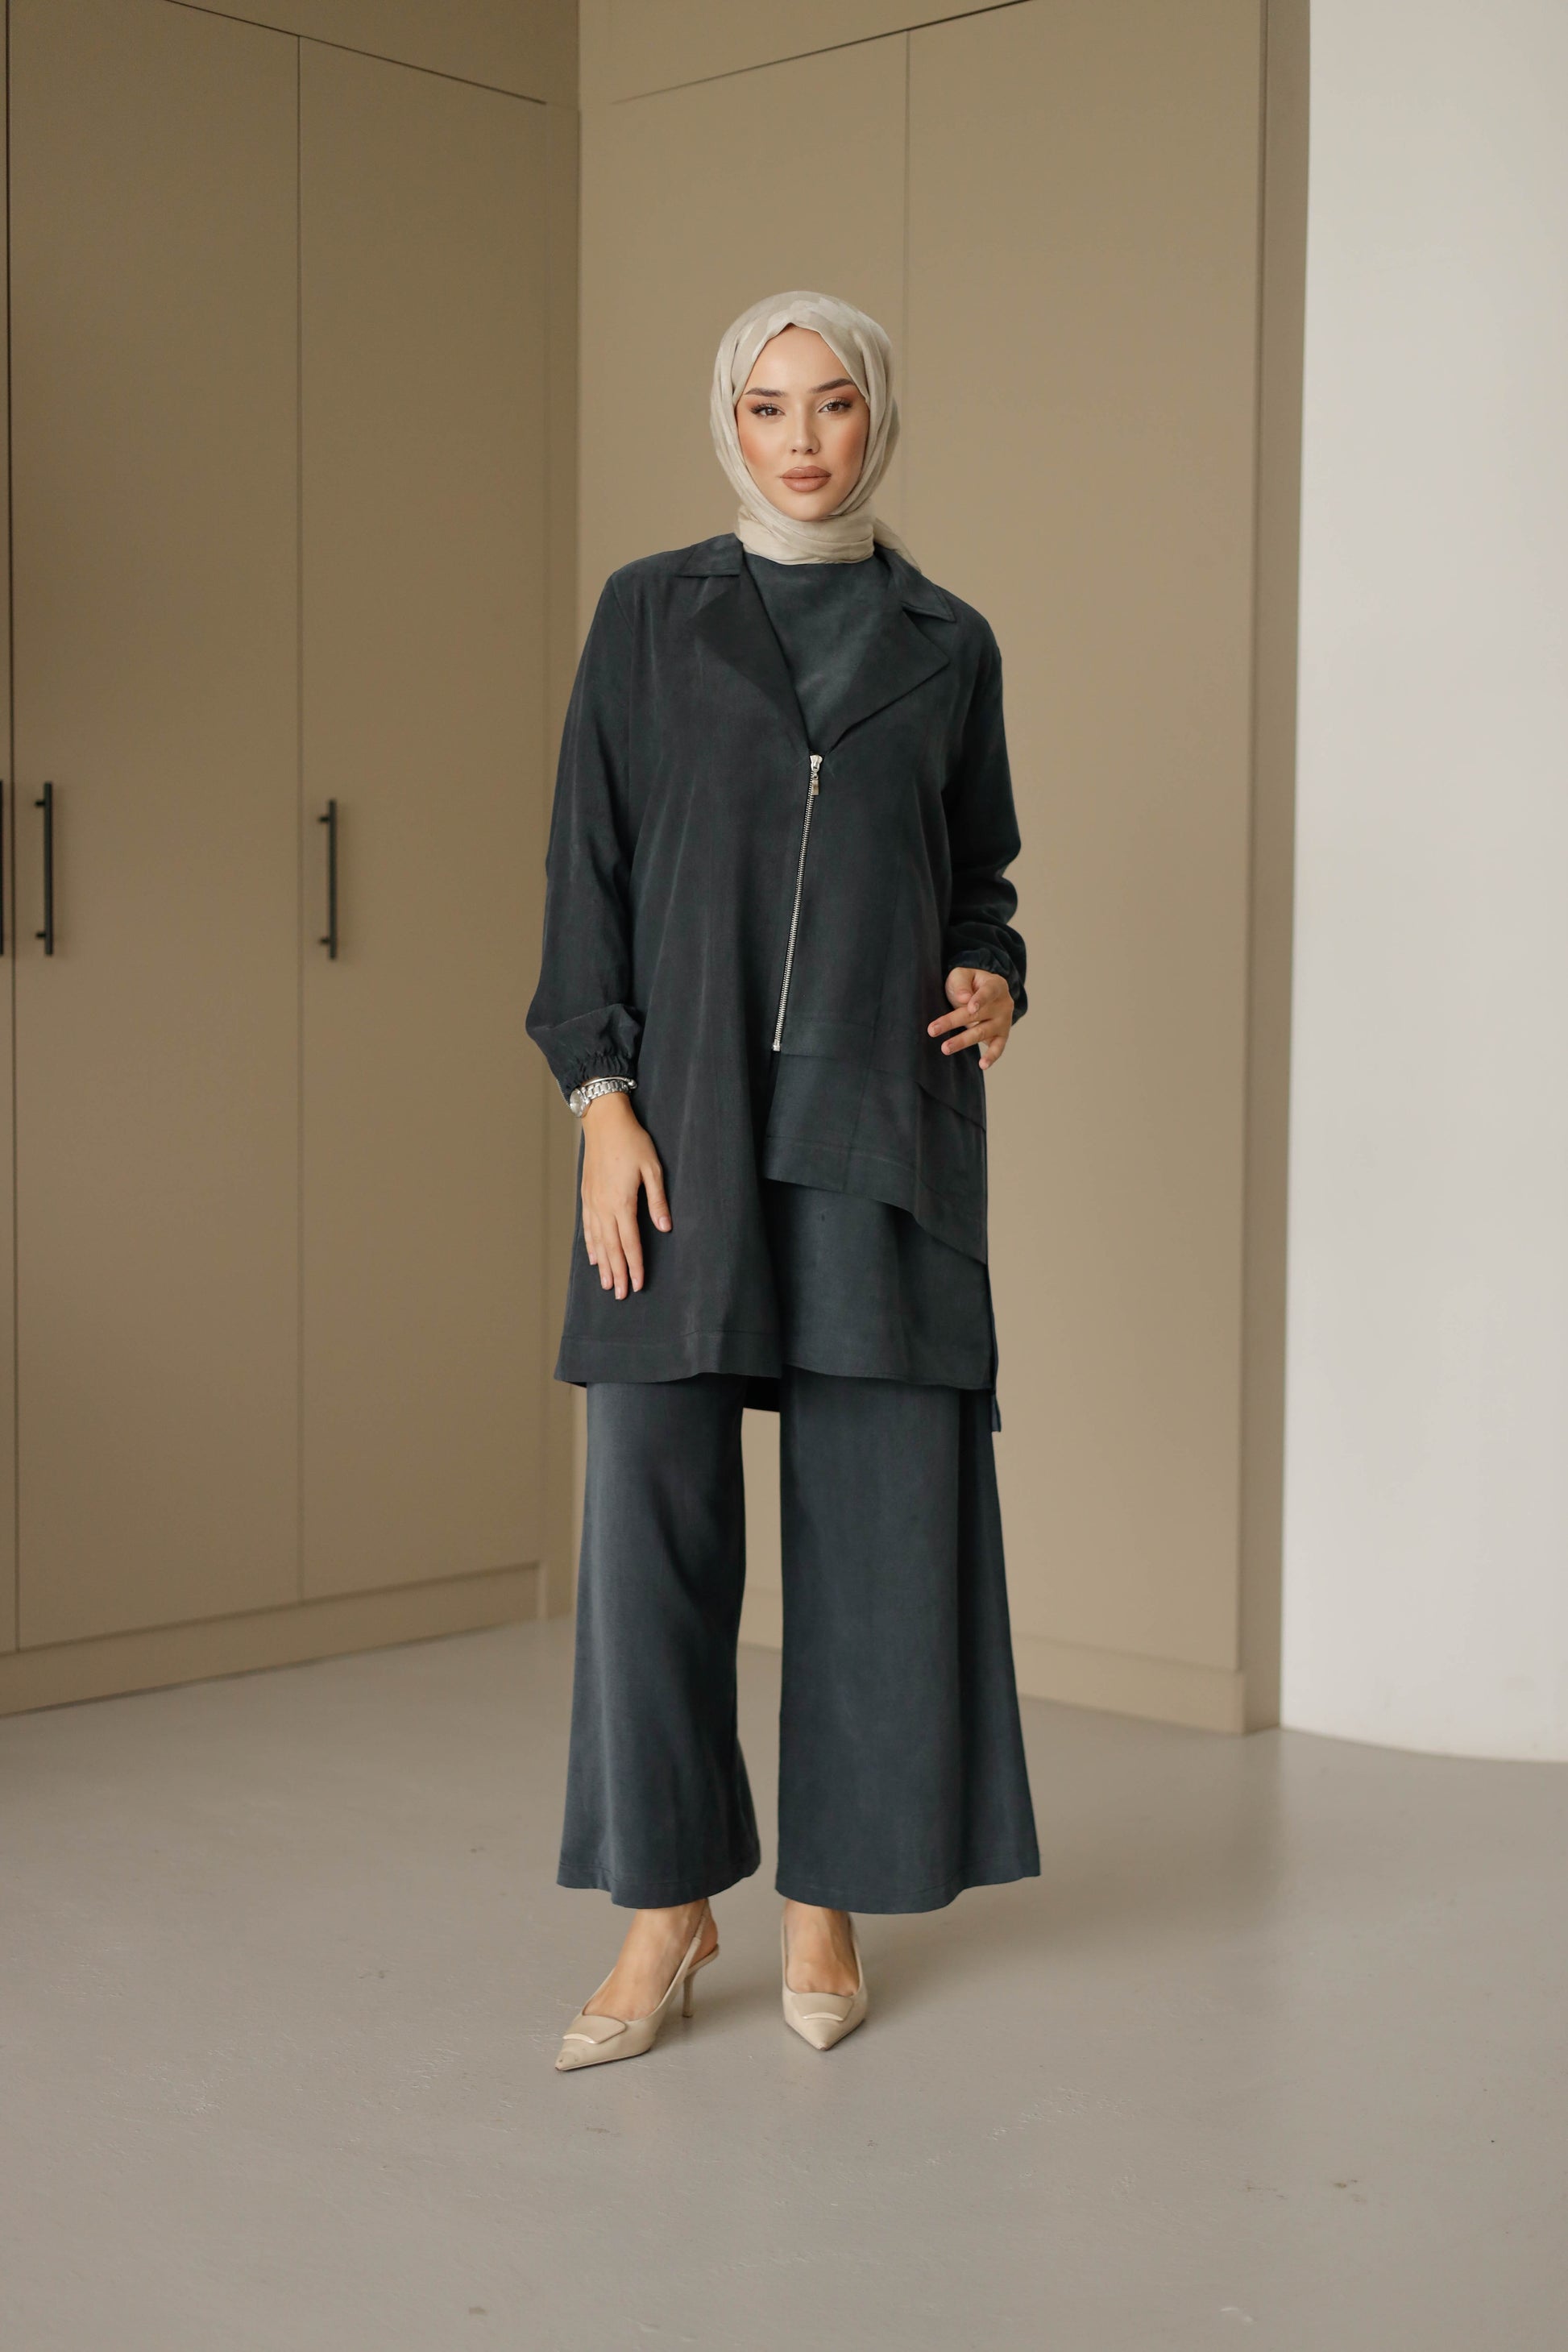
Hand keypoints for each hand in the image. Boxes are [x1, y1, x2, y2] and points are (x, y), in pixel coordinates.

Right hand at [580, 1091, 670, 1299]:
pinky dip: (590, 1245)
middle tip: (620, 1295)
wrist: (604, 1122)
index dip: (635, 1265)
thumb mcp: (653, 1168)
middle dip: (617, 1273)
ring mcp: (592, 1202)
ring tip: (606, 1284)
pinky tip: (594, 1258)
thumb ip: (657, 1200)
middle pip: (612, 1248)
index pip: (630, 1243)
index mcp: (622, 1202)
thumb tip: (665, 1227)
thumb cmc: (633, 1142)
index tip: (638, 1285)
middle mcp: (604, 1207)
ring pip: (597, 1241)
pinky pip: (587, 1227)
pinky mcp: (587, 1196)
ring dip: (603, 1265)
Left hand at [927, 967, 1013, 1071]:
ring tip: (945, 1048)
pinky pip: (998, 1048)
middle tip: (933, 1030)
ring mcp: (1004, 1022)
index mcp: (996, 985)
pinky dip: (991, 1057)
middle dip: (954, 1022)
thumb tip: (965, 998)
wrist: (981, 993)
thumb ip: (962, 983)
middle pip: (978, 1015)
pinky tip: (982, 1065)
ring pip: (982, 1033)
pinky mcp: (1001, 1036)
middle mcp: (1003, 1004)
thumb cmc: (970, 983)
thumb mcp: (962, 975)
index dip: (980, 1000)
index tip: (970, 1008)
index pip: (988, 992)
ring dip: (962, 1041)